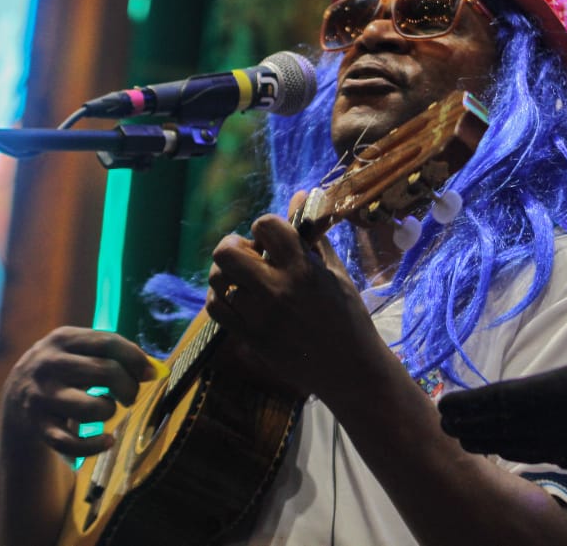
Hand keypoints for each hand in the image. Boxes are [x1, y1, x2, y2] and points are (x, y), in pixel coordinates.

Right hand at [0, 327, 154, 456]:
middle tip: (129, 395)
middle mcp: (47, 365)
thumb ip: (113, 354)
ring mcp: (40, 397)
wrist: (16, 398)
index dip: (136, 358)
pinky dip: (95, 445)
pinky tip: (107, 440)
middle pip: (106, 372)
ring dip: (109, 411)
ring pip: (92, 408)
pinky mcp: (37, 427)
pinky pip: (72, 443)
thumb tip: (154, 370)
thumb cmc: (65, 371)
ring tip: (107, 408)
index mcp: (62, 339)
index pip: (109, 343)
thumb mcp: (80, 351)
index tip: (149, 374)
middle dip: (128, 387)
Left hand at [206, 198, 380, 402]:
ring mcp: (259, 316)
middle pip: (226, 252)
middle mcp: (276, 289)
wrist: (350, 369)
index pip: (266, 225)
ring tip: (246, 278)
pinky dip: (220, 296)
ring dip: (227, 273)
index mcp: (302, 268)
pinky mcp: (249, 338)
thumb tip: (301, 195)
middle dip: (234, 245)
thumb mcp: (336, 272)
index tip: (275, 239)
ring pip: (218, 280)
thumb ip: (314, 235)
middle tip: (251, 254)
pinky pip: (216, 308)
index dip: (267, 226)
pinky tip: (237, 296)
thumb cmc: (349, 316)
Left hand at [438, 276, 566, 496]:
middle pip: (502, 425)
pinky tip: (509, 452)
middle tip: (439, 421)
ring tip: (461, 437)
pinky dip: (515, 453)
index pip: (504, 399)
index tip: (442, 405)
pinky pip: (538, 455)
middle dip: (471, 422)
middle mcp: (558, 424)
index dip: (473, 403)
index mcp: (561, 395)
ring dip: (487, 439)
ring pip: (517, 444)